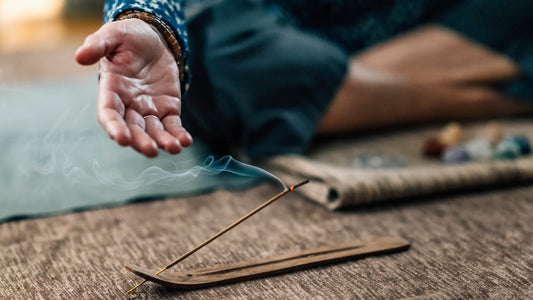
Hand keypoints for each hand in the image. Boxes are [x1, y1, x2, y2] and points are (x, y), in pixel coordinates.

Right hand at [75, 19, 191, 156]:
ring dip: (162, 141)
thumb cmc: (128, 36)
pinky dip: (178, 134)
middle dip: (141, 141)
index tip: (121, 139)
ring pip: (154, 131)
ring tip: (174, 148)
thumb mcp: (113, 35)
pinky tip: (185, 141)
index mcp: (111, 90)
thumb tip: (80, 57)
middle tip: (150, 150)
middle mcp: (129, 105)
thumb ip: (98, 45)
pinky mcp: (168, 108)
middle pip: (133, 128)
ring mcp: (149, 109)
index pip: (109, 114)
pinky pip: (173, 125)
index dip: (114, 127)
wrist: (154, 38)